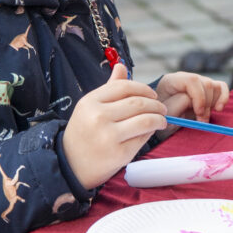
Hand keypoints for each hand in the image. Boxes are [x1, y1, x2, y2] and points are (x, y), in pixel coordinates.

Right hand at [63, 64, 166, 187]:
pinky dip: (151, 132)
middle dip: (155, 104)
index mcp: (90, 102)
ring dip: (159, 118)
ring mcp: (109, 136)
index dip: (143, 88)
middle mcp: (98, 117)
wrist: (70, 166)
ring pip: (145, 119)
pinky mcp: (119, 153)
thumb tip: (122, 66)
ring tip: (161, 119)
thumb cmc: (83, 133)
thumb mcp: (90, 107)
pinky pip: (143, 137)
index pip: (124, 86)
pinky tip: (152, 131)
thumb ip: (109, 88)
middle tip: (162, 108)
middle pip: (138, 102)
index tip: (152, 94)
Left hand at [155, 71, 229, 131]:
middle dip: (206, 105)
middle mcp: (186, 78)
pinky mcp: (207, 90)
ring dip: (212, 104)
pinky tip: (218, 109)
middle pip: (205, 84)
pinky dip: (223, 98)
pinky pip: (222, 88)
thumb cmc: (164, 118)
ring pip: (214, 86)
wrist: (165, 123)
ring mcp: (198, 82)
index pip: (192, 80)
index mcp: (171, 81)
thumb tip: (194, 100)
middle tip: (201, 120)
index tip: (199, 113)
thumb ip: (179, 103)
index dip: (199, 97)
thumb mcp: (167, 112)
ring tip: (203, 117)